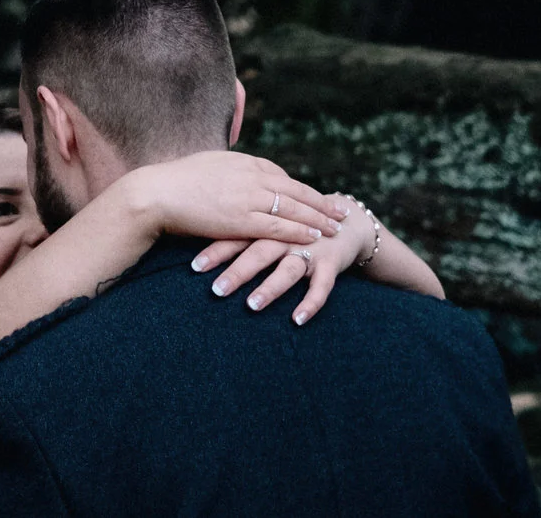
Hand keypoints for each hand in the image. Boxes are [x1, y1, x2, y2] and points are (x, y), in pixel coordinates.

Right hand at [124, 151, 345, 250]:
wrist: (156, 193)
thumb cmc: (174, 182)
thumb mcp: (207, 165)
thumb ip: (225, 170)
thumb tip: (230, 173)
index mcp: (243, 162)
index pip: (280, 176)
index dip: (301, 189)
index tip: (315, 197)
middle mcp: (251, 176)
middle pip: (295, 190)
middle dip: (320, 202)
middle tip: (340, 210)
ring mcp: (248, 197)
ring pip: (293, 209)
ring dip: (318, 218)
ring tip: (336, 227)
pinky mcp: (242, 219)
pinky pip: (278, 226)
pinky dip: (299, 231)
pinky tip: (314, 238)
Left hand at [190, 201, 377, 322]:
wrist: (345, 221)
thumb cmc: (295, 226)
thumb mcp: (268, 223)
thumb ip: (240, 229)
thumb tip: (195, 236)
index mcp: (267, 225)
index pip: (237, 236)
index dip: (216, 251)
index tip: (195, 267)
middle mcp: (286, 237)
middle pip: (259, 252)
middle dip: (238, 272)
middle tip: (216, 290)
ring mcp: (309, 249)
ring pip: (288, 270)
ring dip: (270, 287)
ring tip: (251, 305)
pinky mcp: (331, 264)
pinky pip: (322, 287)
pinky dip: (311, 303)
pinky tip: (297, 320)